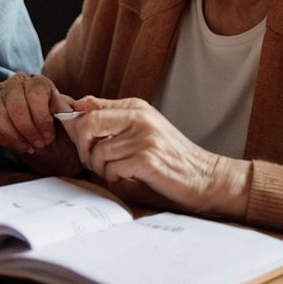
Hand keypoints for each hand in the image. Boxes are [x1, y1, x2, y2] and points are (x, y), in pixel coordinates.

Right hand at [0, 73, 80, 174]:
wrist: (39, 134)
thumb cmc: (56, 127)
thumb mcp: (68, 120)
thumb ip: (71, 113)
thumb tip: (81, 107)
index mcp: (39, 82)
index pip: (36, 95)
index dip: (42, 120)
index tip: (48, 137)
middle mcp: (17, 82)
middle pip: (16, 107)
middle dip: (28, 131)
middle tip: (37, 145)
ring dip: (14, 137)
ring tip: (26, 147)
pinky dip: (0, 138)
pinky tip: (13, 143)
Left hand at [59, 96, 249, 216]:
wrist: (206, 178)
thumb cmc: (170, 157)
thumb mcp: (141, 129)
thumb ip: (111, 117)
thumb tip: (76, 104)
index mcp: (136, 107)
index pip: (89, 108)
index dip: (76, 127)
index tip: (80, 143)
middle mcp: (140, 117)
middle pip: (88, 124)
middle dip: (83, 148)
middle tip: (93, 162)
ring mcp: (145, 137)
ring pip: (99, 152)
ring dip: (101, 169)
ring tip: (117, 173)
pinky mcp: (148, 159)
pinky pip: (112, 169)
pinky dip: (115, 179)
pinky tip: (129, 179)